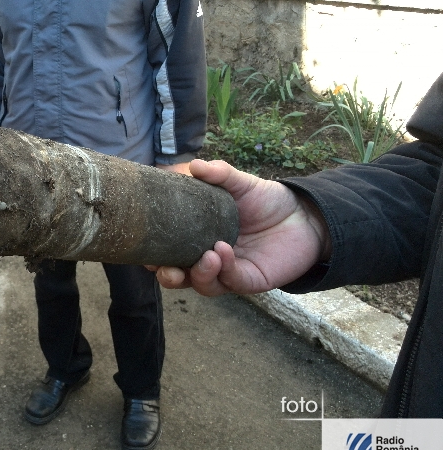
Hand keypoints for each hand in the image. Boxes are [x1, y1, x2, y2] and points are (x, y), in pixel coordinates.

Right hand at [150, 159, 331, 295]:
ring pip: (202, 284)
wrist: (305, 215)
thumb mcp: (240, 183)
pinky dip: (224, 269)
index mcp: (198, 238)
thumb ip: (219, 174)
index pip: (169, 251)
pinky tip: (223, 250)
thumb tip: (194, 166)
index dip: (153, 253)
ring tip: (207, 254)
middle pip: (179, 277)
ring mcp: (229, 272)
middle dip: (167, 276)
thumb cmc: (266, 200)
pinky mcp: (250, 280)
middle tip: (164, 267)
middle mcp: (209, 259)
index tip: (145, 245)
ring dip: (198, 273)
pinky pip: (231, 281)